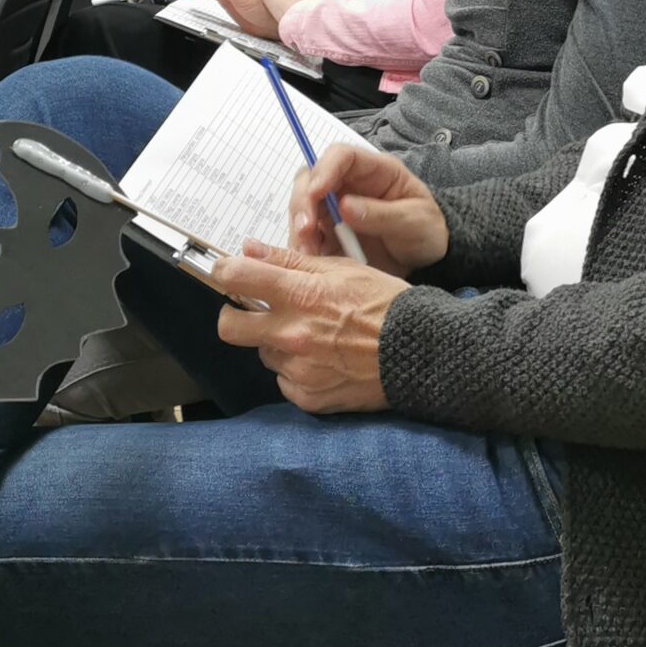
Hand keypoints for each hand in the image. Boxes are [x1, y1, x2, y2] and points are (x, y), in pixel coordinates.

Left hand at [213, 242, 404, 411]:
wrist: (420, 354)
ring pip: (263, 353)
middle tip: (254, 311)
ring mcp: (298, 369)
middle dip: (235, 315)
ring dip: (276, 342)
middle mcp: (291, 334)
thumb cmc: (385, 305)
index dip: (225, 272)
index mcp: (300, 296)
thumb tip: (250, 249)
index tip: (228, 273)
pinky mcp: (307, 397)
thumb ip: (291, 260)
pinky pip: (285, 381)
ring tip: (312, 335)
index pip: (236, 278)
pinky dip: (297, 370)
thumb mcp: (342, 270)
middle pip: (228, 326)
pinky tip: (324, 360)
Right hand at [288, 138, 448, 277]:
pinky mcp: (327, 233)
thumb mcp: (415, 221)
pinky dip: (302, 246)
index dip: (325, 168)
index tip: (317, 192)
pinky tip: (310, 260)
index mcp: (375, 171)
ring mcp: (334, 209)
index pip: (342, 156)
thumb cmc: (426, 230)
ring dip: (299, 227)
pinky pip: (305, 235)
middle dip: (303, 201)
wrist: (427, 261)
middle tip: (307, 229)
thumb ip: (382, 214)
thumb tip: (344, 207)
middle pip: (311, 179)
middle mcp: (348, 185)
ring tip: (309, 251)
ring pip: (302, 207)